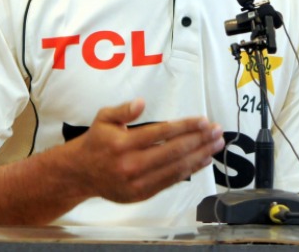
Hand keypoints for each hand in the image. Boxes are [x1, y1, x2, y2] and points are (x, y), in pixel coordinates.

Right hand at [70, 98, 223, 203]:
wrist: (80, 174)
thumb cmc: (97, 142)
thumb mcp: (104, 119)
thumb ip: (123, 110)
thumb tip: (141, 103)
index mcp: (123, 145)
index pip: (162, 133)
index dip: (186, 126)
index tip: (204, 121)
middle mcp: (131, 165)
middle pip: (174, 151)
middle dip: (200, 140)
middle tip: (218, 131)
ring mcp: (137, 183)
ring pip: (176, 168)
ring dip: (201, 155)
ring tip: (217, 144)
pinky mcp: (141, 194)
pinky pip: (170, 181)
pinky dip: (190, 170)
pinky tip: (203, 160)